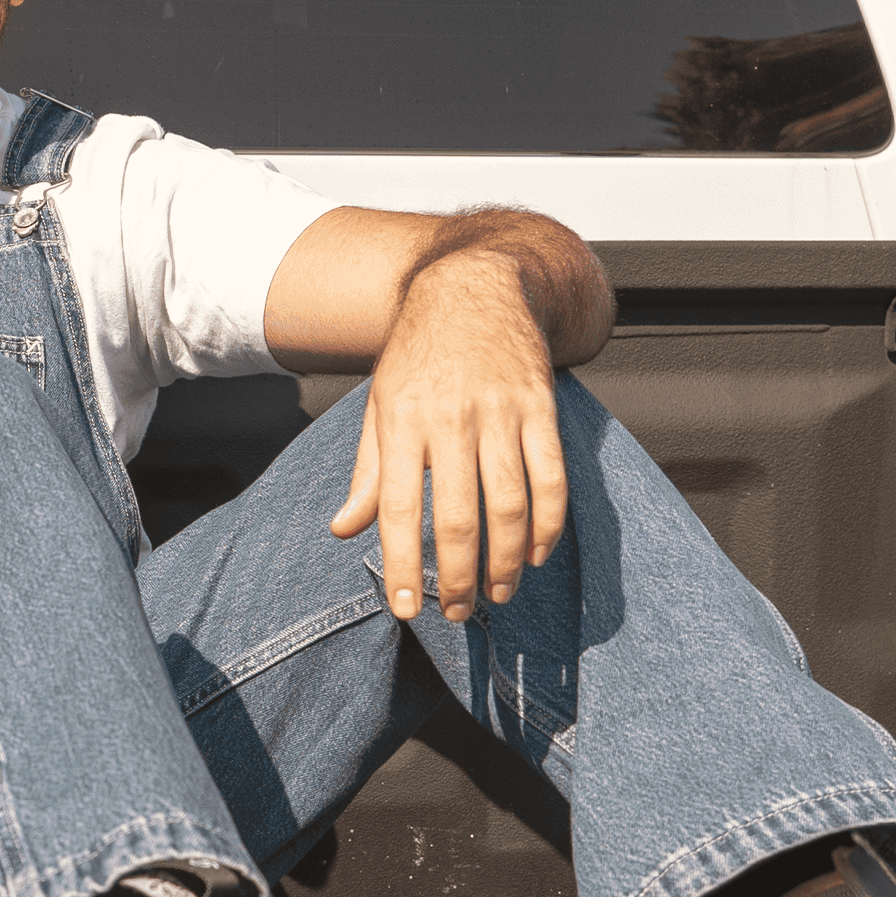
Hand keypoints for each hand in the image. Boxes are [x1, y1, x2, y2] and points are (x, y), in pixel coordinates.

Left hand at [328, 247, 569, 622]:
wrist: (475, 284)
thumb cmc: (419, 354)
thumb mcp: (380, 404)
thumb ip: (368, 472)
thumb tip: (344, 529)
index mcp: (402, 421)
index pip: (399, 510)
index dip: (402, 566)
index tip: (406, 608)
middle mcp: (451, 419)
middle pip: (460, 518)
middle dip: (458, 577)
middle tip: (457, 612)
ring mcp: (501, 412)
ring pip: (510, 505)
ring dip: (505, 561)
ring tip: (496, 593)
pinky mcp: (541, 408)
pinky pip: (552, 478)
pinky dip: (548, 525)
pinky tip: (535, 554)